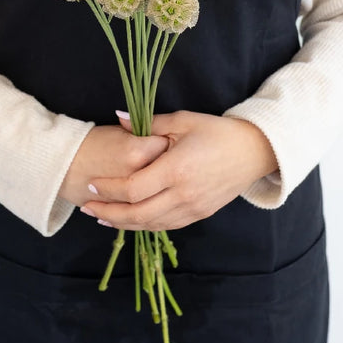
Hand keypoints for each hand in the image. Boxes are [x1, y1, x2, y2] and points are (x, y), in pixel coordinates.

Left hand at [79, 110, 278, 230]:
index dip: (109, 189)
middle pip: (137, 213)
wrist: (255, 151)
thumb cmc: (218, 131)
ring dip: (123, 223)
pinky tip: (130, 220)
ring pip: (150, 224)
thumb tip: (118, 117)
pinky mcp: (200, 214)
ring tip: (102, 218)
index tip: (92, 185)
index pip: (133, 188)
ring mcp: (193, 208)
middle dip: (108, 213)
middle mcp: (184, 194)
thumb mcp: (183, 120)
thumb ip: (148, 123)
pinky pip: (166, 225)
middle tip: (87, 207)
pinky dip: (144, 225)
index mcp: (176, 169)